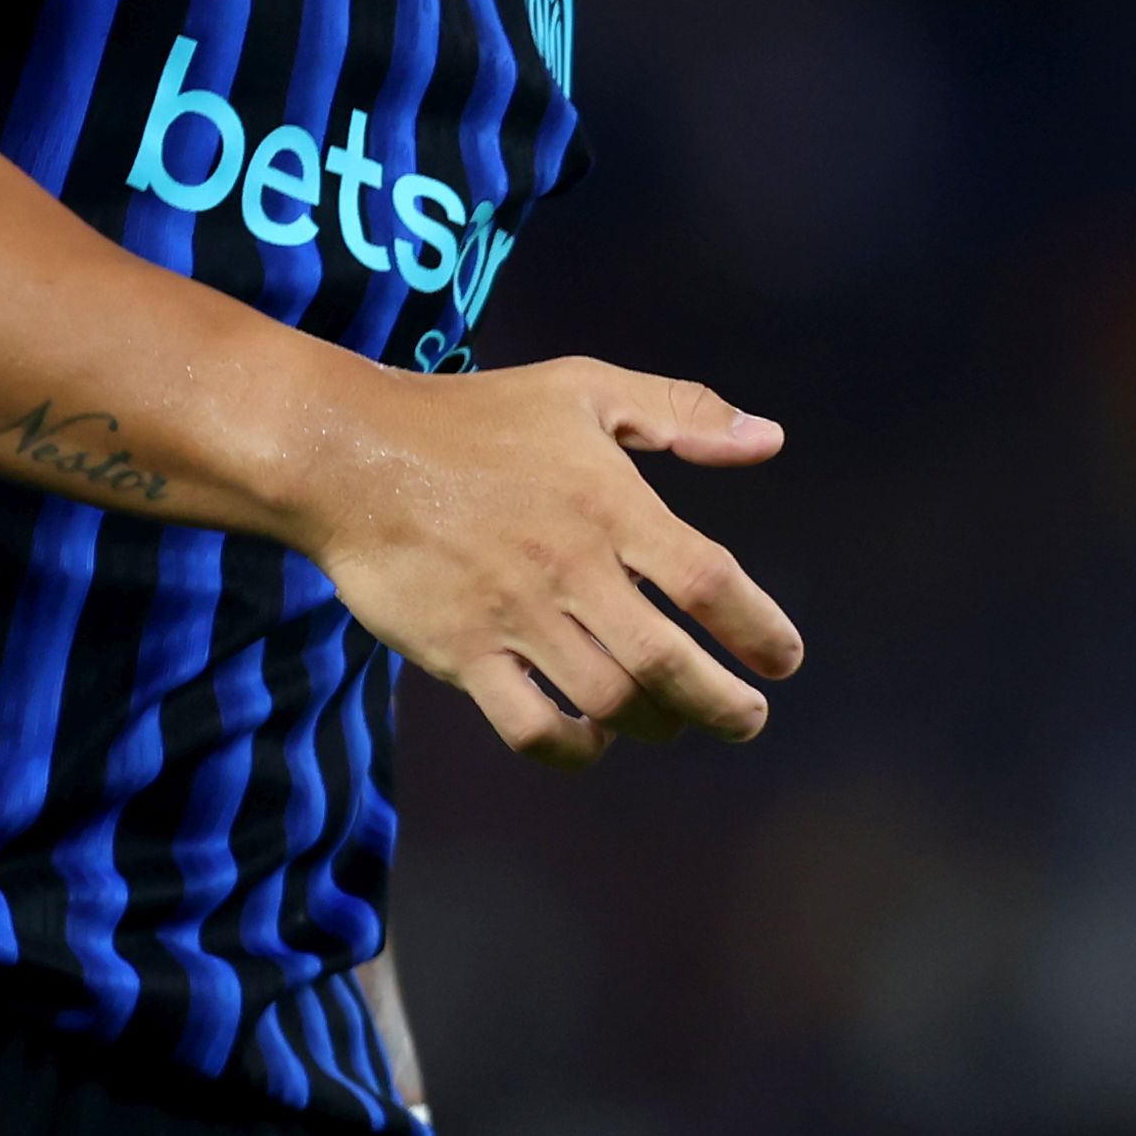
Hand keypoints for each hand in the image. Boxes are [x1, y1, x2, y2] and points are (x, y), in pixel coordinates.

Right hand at [301, 356, 803, 767]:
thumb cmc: (477, 418)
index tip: (784, 660)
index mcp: (611, 502)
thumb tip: (771, 439)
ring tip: (674, 723)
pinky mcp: (461, 653)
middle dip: (723, 704)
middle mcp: (571, 567)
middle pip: (669, 661)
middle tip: (747, 720)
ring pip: (608, 700)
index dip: (758, 629)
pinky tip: (593, 737)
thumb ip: (683, 413)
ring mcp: (514, 615)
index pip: (709, 581)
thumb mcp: (586, 388)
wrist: (351, 453)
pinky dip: (574, 747)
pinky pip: (530, 726)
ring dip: (655, 723)